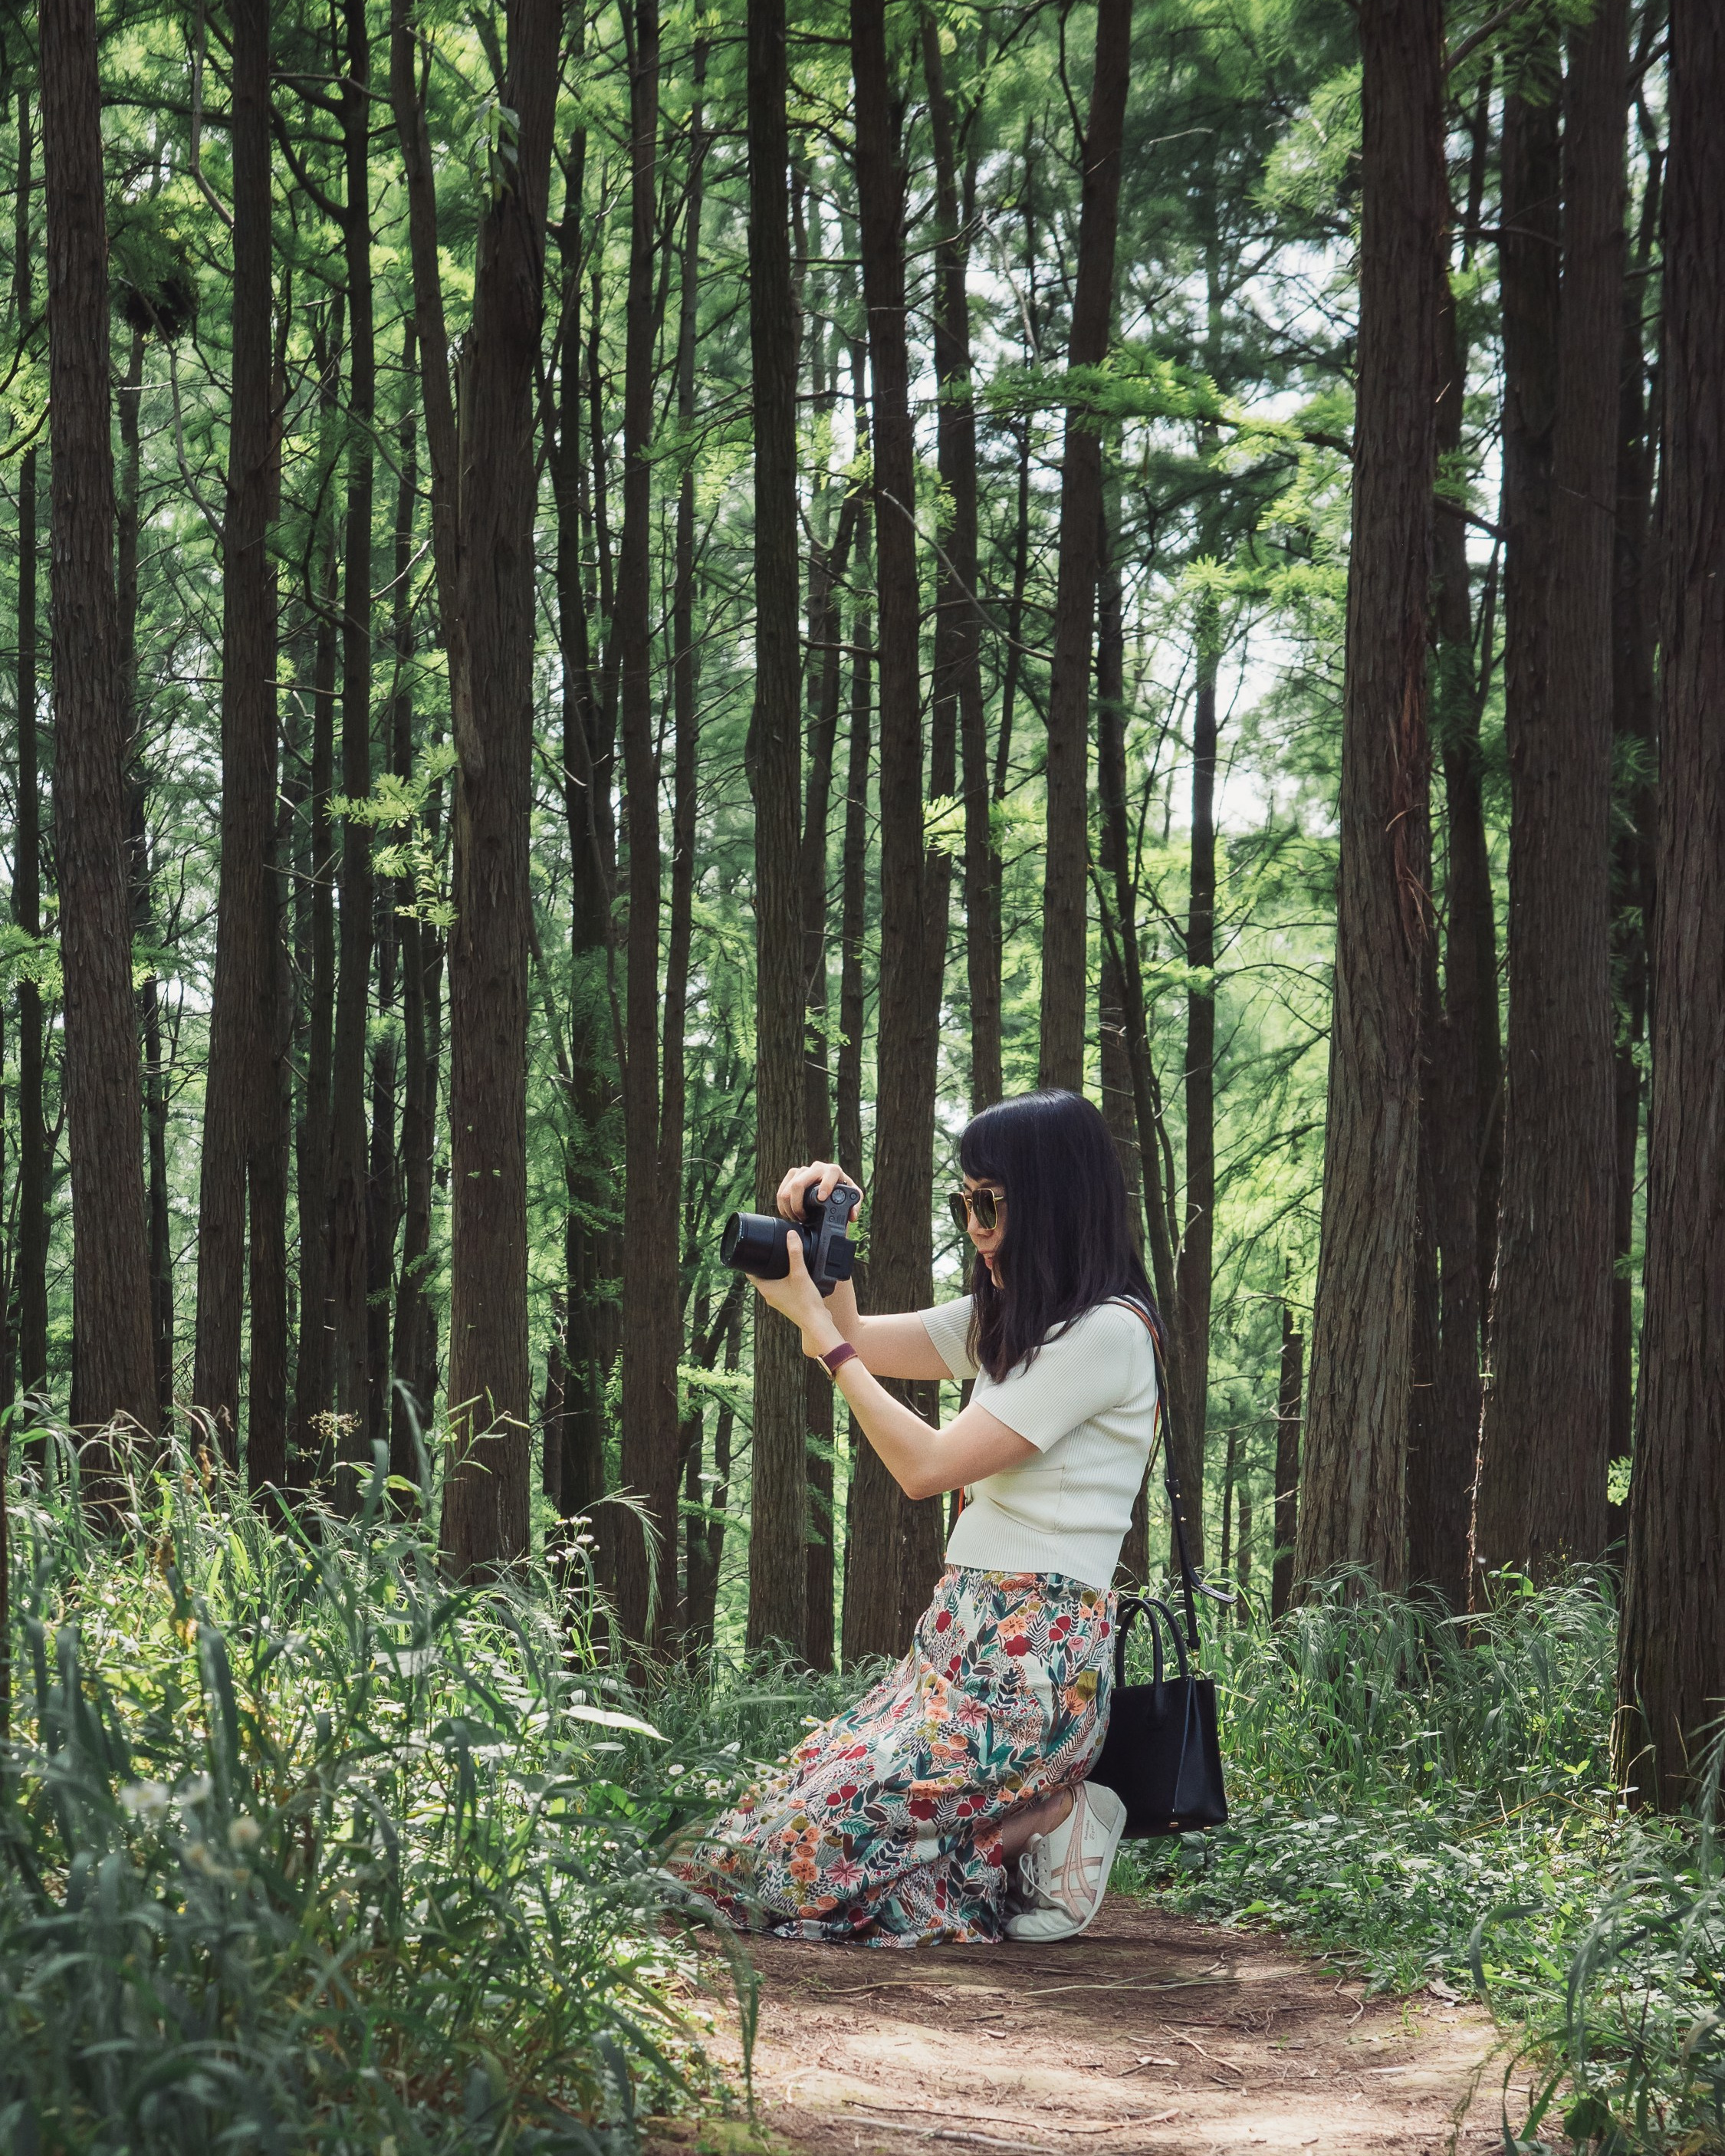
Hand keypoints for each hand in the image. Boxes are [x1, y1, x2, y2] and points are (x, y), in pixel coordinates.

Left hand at [750, 1234, 841, 1355]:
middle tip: (768, 1252)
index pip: (751, 1274)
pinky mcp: (788, 1303)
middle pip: (761, 1278)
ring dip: (774, 1274)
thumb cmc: (805, 1301)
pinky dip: (784, 1281)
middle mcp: (769, 1296)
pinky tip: (794, 1275)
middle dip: (764, 1266)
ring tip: (781, 1261)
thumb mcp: (800, 1273)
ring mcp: (778, 1301)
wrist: (816, 1321)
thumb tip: (790, 1236)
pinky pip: (782, 1289)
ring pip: (772, 1284)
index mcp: (766, 1289)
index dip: (750, 1262)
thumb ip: (795, 1253)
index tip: (752, 1252)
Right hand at [775, 1159, 862, 1224]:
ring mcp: (803, 1169)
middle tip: (803, 1217)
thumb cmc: (841, 1192)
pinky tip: (789, 1212)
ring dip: (789, 1206)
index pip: (829, 1175)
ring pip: (788, 1188)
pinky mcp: (792, 1174)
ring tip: (797, 1217)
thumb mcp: (851, 1198)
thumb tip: (852, 1216)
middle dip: (797, 1204)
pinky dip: (783, 1204)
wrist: (829, 1186)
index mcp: (833, 1171)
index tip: (821, 1199)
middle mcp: (817, 1167)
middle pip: (799, 1183)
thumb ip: (854, 1206)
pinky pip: (781, 1189)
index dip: (824, 1186)